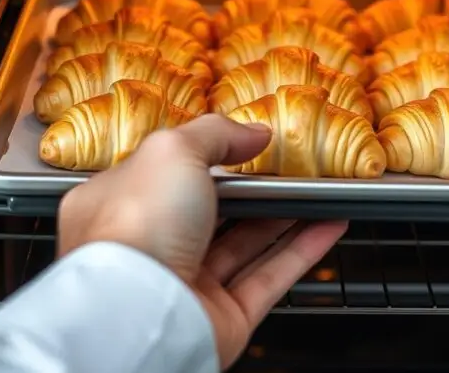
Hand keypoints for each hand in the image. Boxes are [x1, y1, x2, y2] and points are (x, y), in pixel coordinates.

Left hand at [57, 114, 347, 368]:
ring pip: (246, 245)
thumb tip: (252, 131)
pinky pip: (271, 277)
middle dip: (253, 189)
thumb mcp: (173, 151)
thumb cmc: (135, 229)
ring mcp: (187, 285)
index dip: (205, 155)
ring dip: (286, 216)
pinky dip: (303, 251)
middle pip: (212, 211)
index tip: (245, 142)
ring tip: (319, 191)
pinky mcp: (223, 317)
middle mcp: (151, 247)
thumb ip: (215, 133)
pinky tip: (328, 225)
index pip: (166, 173)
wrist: (138, 313)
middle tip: (289, 167)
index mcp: (120, 204)